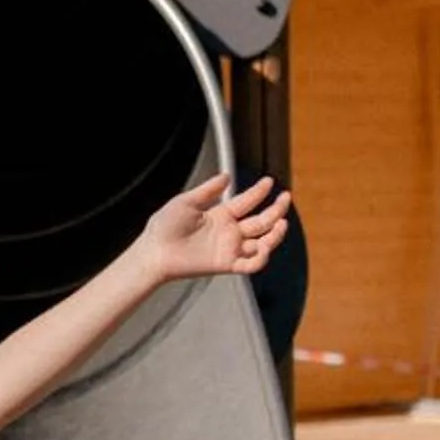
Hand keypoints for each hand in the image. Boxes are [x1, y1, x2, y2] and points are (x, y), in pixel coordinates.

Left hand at [142, 173, 291, 282]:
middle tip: (285, 197)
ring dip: (274, 234)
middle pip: (260, 221)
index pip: (247, 202)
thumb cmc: (164, 226)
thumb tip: (226, 175)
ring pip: (261, 242)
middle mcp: (228, 232)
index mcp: (220, 215)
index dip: (259, 192)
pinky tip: (264, 245)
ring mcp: (229, 248)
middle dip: (275, 209)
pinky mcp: (226, 264)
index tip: (269, 181)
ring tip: (281, 222)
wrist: (154, 251)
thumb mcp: (186, 201)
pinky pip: (251, 264)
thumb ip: (208, 190)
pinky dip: (261, 257)